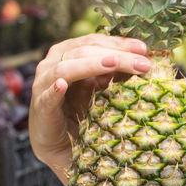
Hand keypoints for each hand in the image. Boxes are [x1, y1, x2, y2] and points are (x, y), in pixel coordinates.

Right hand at [29, 35, 152, 177]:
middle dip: (116, 54)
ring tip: (114, 63)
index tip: (144, 49)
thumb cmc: (81, 112)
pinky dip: (55, 90)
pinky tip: (63, 86)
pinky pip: (47, 95)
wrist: (60, 144)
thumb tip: (144, 60)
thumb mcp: (102, 89)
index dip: (119, 42)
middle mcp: (53, 62)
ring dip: (92, 64)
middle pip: (85, 50)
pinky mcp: (40, 106)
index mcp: (68, 53)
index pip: (95, 41)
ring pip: (66, 67)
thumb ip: (115, 73)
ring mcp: (44, 83)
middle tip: (143, 63)